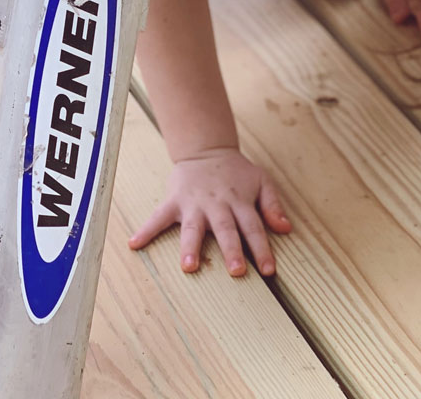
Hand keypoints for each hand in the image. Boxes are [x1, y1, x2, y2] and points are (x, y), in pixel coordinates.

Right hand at [127, 147, 290, 276]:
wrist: (205, 149)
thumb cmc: (235, 171)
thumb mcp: (261, 181)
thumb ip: (273, 205)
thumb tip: (285, 229)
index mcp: (239, 201)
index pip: (253, 227)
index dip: (262, 249)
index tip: (268, 271)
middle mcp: (217, 204)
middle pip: (226, 229)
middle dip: (231, 250)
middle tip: (236, 272)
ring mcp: (193, 203)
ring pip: (193, 227)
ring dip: (191, 247)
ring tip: (188, 267)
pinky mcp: (174, 201)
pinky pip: (158, 217)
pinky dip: (146, 230)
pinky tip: (135, 244)